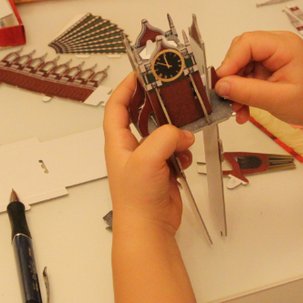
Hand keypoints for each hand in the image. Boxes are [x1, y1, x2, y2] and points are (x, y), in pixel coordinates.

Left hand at [104, 73, 194, 233]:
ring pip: (163, 133)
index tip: (140, 73)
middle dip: (155, 103)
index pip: (117, 106)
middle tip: (169, 90)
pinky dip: (183, 150)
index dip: (126, 87)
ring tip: (184, 130)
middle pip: (142, 115)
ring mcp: (147, 159)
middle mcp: (131, 148)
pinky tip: (185, 157)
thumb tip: (181, 133)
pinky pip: (175, 151)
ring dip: (175, 131)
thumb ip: (165, 137)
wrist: (149, 228)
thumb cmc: (136, 200)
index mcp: (118, 142)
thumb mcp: (147, 159)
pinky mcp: (163, 170)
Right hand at [214, 31, 302, 127]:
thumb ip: (247, 92)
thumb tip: (220, 86)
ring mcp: (272, 55)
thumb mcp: (278, 100)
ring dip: (235, 88)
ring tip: (238, 110)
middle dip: (232, 77)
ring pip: (241, 65)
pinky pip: (247, 74)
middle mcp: (277, 45)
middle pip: (241, 52)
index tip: (221, 85)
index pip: (247, 43)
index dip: (230, 61)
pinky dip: (242, 91)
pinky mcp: (268, 66)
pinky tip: (243, 109)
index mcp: (284, 46)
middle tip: (228, 100)